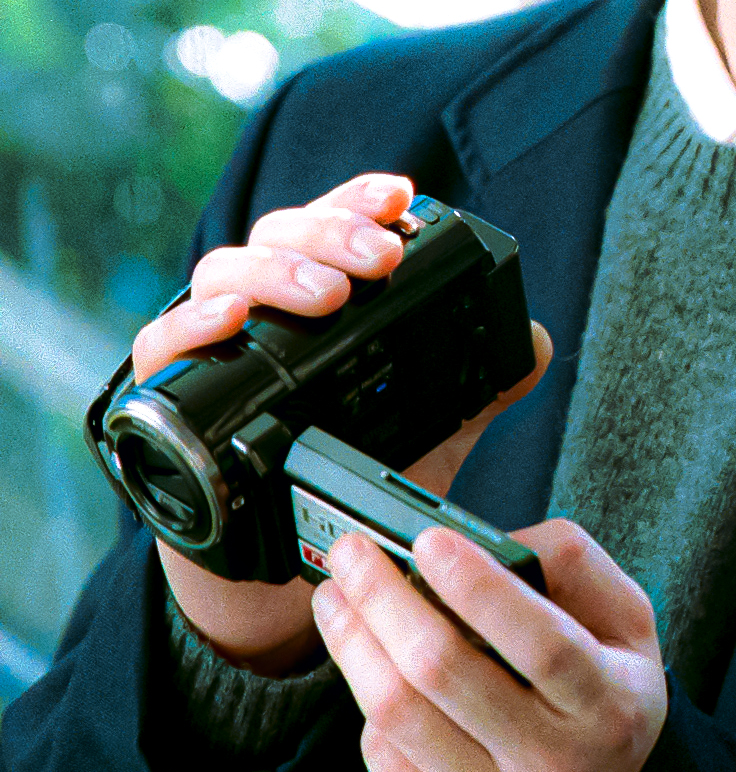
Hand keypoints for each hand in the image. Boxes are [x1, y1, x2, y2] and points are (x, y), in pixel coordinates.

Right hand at [140, 172, 548, 673]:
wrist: (283, 573)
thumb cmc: (346, 474)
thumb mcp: (429, 428)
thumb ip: (483, 384)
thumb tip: (537, 342)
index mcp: (320, 293)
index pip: (334, 222)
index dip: (363, 199)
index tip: (403, 198)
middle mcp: (262, 307)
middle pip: (283, 236)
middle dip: (334, 234)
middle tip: (381, 260)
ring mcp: (212, 347)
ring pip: (225, 274)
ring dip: (278, 273)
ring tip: (330, 295)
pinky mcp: (169, 397)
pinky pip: (163, 343)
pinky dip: (192, 324)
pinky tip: (230, 321)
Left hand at [311, 520, 667, 771]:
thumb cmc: (601, 693)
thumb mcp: (623, 622)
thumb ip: (570, 566)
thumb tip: (478, 543)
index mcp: (612, 704)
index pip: (541, 643)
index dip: (478, 588)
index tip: (428, 539)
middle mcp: (560, 768)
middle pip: (444, 672)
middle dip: (384, 600)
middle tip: (352, 553)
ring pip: (397, 716)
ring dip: (352, 644)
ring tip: (336, 599)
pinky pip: (384, 761)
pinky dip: (370, 707)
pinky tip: (374, 676)